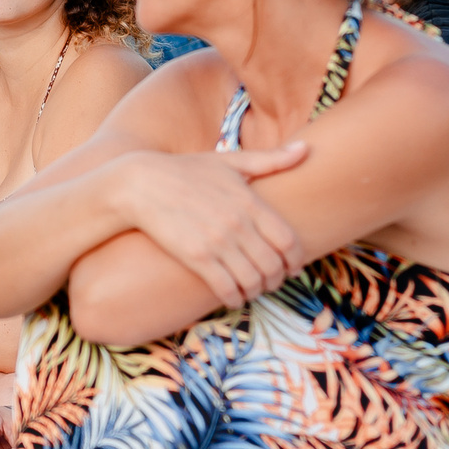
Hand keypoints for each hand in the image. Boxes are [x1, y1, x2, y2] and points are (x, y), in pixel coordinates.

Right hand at [110, 142, 311, 311]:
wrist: (141, 184)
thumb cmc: (186, 171)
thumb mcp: (230, 161)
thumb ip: (271, 159)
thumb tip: (307, 150)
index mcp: (251, 201)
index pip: (289, 241)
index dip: (295, 260)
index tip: (290, 267)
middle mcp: (238, 224)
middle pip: (273, 266)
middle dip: (276, 279)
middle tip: (270, 281)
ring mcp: (217, 242)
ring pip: (252, 281)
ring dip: (256, 291)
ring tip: (251, 289)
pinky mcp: (196, 257)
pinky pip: (226, 288)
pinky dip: (234, 298)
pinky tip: (232, 296)